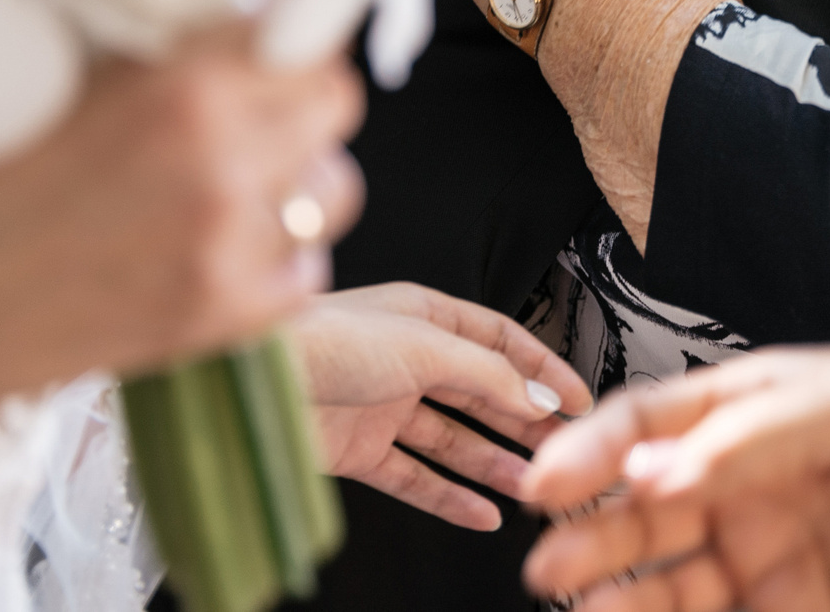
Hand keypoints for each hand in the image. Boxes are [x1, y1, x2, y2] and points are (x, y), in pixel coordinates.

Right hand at [0, 16, 365, 591]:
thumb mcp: (5, 49)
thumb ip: (108, 13)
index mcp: (177, 84)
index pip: (303, 21)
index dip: (279, 13)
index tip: (252, 12)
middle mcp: (221, 167)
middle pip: (330, 99)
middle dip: (290, 82)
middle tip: (236, 82)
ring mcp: (223, 256)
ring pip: (330, 189)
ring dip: (292, 168)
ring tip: (225, 163)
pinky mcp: (210, 328)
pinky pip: (301, 271)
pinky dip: (273, 251)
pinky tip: (207, 235)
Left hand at [293, 283, 593, 529]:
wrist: (252, 380)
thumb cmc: (323, 339)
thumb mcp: (422, 344)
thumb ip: (485, 372)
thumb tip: (533, 395)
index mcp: (424, 317)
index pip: (500, 342)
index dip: (541, 369)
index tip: (577, 398)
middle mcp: (406, 360)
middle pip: (481, 395)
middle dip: (524, 422)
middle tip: (562, 450)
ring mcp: (382, 407)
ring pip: (453, 440)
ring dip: (493, 464)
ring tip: (529, 485)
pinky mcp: (359, 450)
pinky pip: (415, 477)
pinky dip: (449, 497)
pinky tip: (480, 512)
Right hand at [520, 348, 829, 611]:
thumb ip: (740, 440)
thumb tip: (647, 471)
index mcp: (754, 414)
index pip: (648, 429)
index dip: (590, 452)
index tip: (547, 483)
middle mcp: (754, 486)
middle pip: (646, 514)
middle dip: (592, 539)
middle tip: (552, 568)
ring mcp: (779, 557)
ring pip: (672, 582)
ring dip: (624, 594)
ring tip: (587, 605)